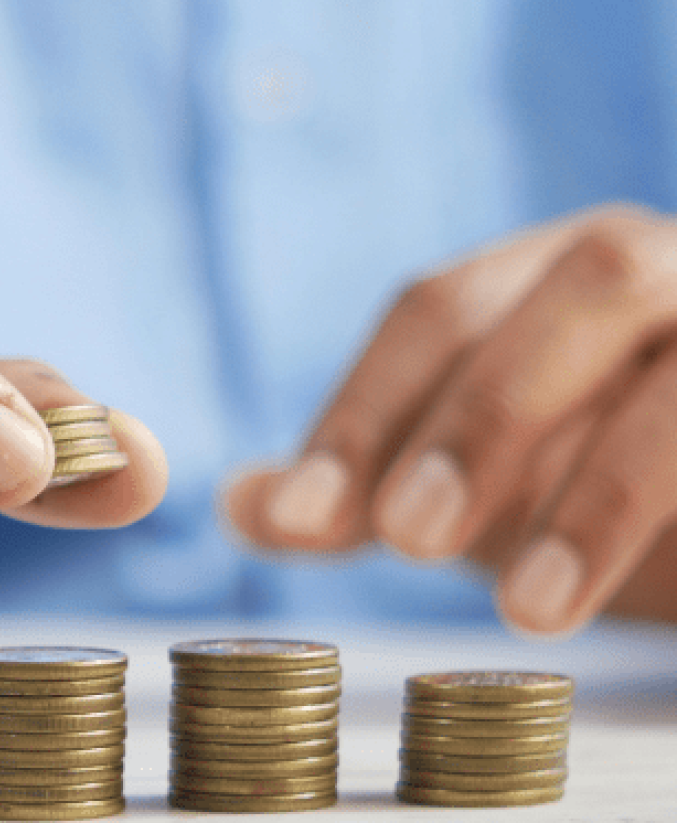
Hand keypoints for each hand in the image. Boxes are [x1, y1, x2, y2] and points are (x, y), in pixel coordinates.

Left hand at [224, 205, 676, 635]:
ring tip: (527, 610)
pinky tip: (653, 596)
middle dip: (483, 419)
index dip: (364, 410)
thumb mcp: (472, 487)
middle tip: (409, 539)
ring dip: (599, 489)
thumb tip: (241, 503)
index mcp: (546, 271)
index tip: (300, 521)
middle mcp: (648, 266)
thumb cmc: (582, 477)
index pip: (436, 312)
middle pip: (569, 298)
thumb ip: (362, 486)